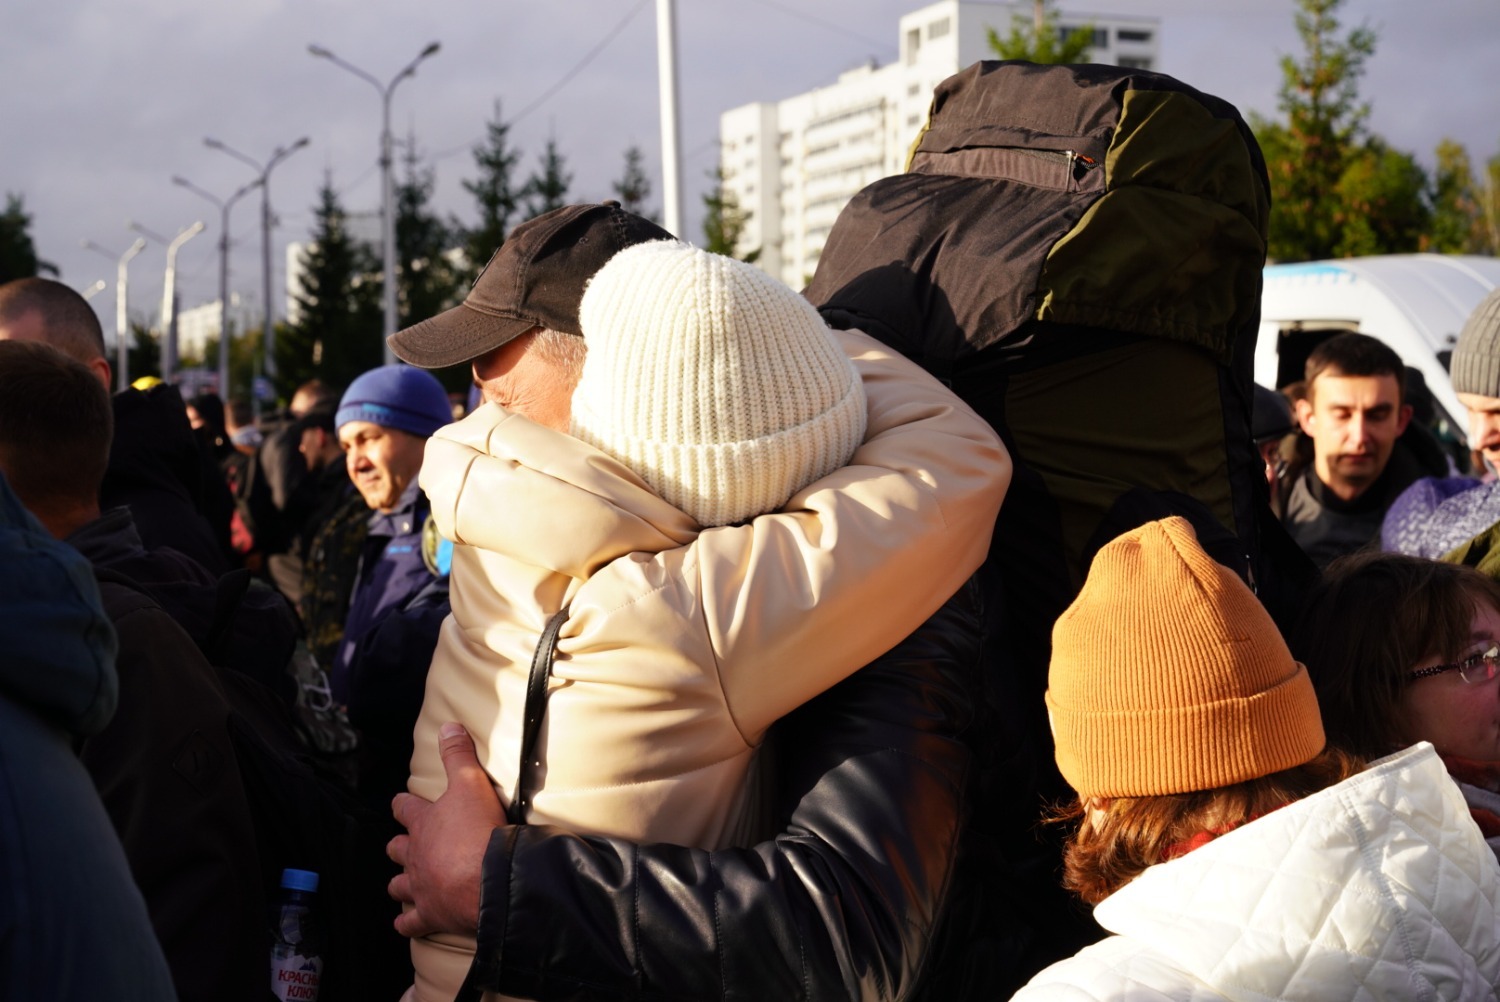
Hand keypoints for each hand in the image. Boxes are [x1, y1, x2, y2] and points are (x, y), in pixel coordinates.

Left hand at [388, 722, 504, 937]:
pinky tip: (404, 924)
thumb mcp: (471, 782)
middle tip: (403, 845)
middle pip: (397, 849)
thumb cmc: (479, 830)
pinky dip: (406, 924)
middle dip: (399, 846)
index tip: (402, 804)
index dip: (403, 805)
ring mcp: (420, 886)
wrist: (489, 878)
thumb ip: (458, 754)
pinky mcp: (430, 914)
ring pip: (399, 885)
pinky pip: (410, 923)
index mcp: (423, 823)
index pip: (404, 808)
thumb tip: (447, 725)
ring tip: (402, 884)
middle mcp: (415, 854)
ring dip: (400, 883)